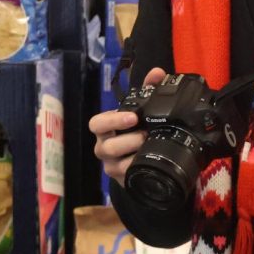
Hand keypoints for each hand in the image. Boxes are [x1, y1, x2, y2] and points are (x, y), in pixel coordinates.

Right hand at [89, 67, 165, 185]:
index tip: (132, 117)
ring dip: (133, 156)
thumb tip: (157, 72)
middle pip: (106, 146)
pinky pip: (126, 178)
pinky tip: (151, 164)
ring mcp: (111, 166)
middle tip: (145, 135)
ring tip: (149, 148)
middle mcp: (105, 147)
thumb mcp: (142, 109)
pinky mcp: (122, 180)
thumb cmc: (137, 129)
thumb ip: (149, 89)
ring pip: (115, 165)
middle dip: (127, 140)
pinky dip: (138, 170)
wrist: (143, 158)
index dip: (112, 120)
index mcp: (106, 128)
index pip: (96, 123)